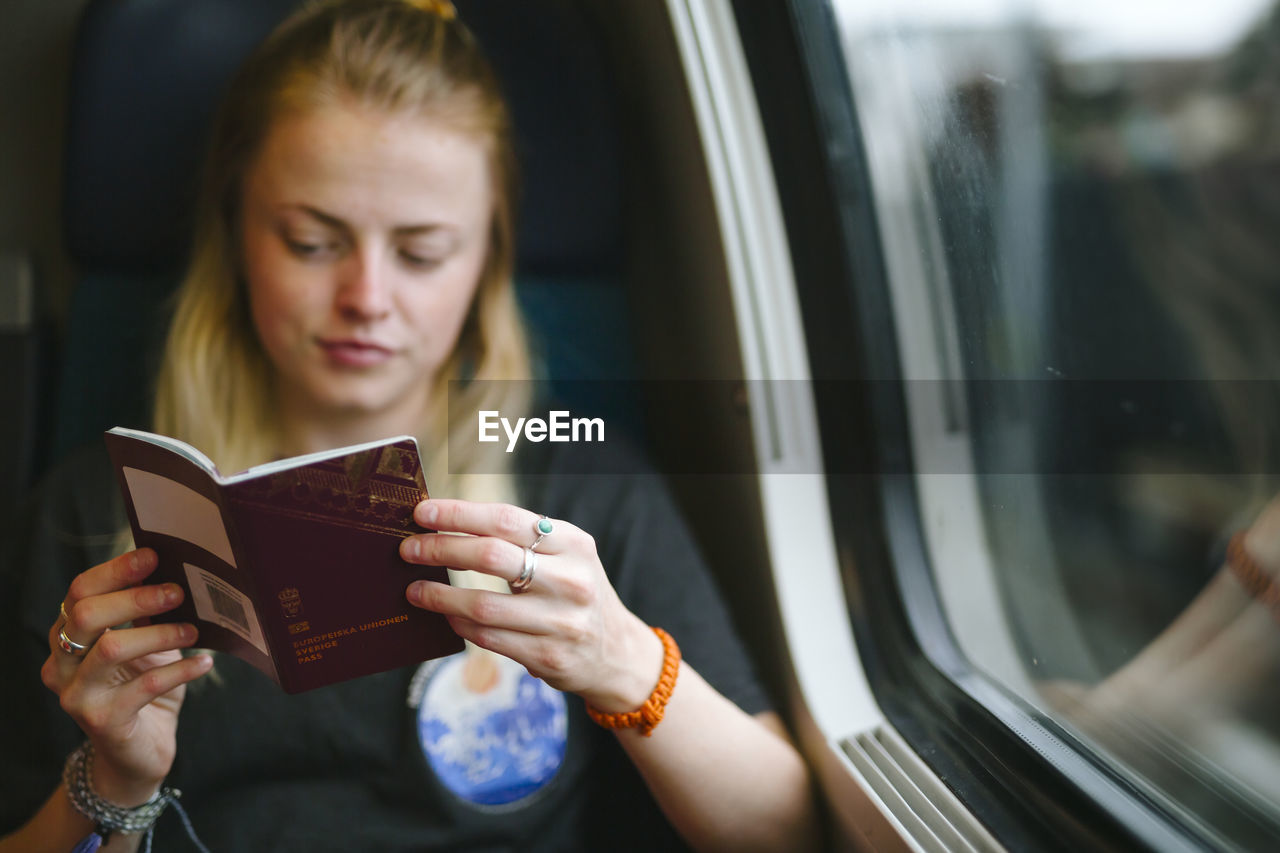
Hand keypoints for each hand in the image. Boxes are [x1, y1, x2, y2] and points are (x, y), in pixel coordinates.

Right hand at [41, 548, 211, 805]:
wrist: (141, 751)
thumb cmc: (144, 687)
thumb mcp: (146, 644)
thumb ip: (147, 613)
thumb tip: (175, 569)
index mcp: (68, 637)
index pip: (79, 592)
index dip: (115, 570)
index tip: (153, 555)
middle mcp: (62, 664)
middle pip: (86, 615)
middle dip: (136, 597)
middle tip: (178, 592)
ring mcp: (77, 695)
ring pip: (111, 648)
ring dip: (159, 633)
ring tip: (193, 631)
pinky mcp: (102, 721)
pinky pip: (143, 686)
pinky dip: (180, 670)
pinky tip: (205, 663)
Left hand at [400, 500, 663, 712]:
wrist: (617, 652)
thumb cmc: (574, 592)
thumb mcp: (565, 556)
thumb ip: (520, 540)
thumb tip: (448, 526)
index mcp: (572, 543)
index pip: (506, 519)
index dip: (458, 514)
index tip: (422, 513)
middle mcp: (571, 579)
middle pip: (491, 556)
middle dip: (440, 549)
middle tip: (409, 550)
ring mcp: (561, 621)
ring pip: (483, 604)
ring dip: (440, 595)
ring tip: (415, 589)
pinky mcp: (548, 657)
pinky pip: (488, 637)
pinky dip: (458, 623)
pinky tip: (445, 615)